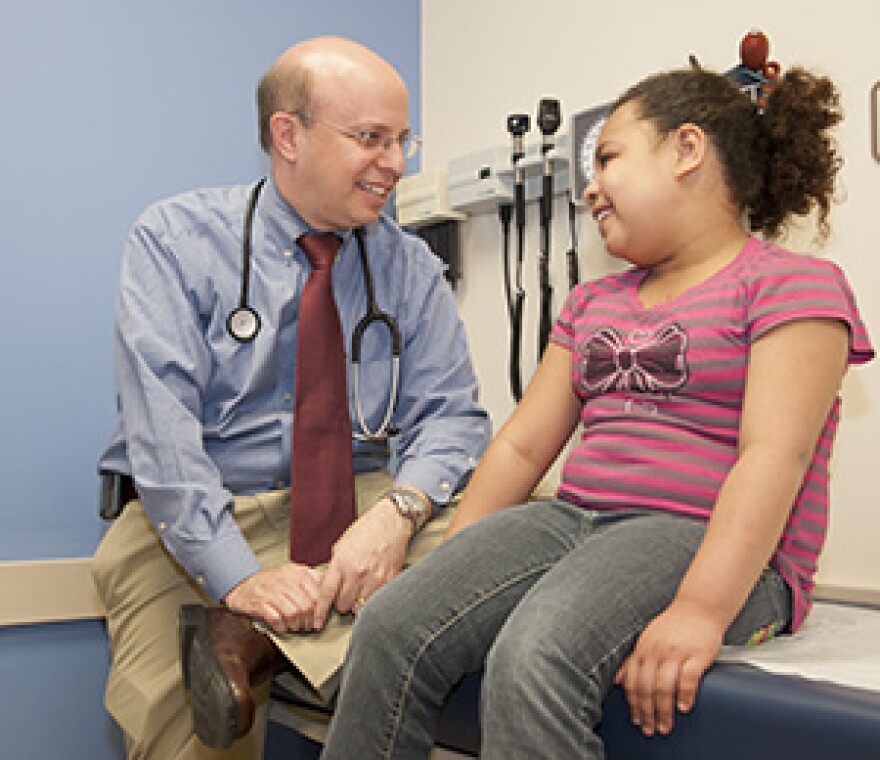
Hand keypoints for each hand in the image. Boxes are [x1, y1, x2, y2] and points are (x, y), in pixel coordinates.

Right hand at [223, 563, 323, 634]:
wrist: (242, 585)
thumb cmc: (270, 582)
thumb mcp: (292, 572)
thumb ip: (310, 578)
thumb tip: (330, 589)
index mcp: (296, 572)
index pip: (318, 592)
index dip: (322, 609)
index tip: (321, 618)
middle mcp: (285, 580)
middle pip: (307, 605)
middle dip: (310, 620)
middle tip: (308, 626)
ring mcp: (272, 592)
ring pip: (294, 613)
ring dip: (297, 624)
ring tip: (296, 627)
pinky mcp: (259, 604)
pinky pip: (276, 619)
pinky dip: (282, 627)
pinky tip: (283, 627)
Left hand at [312, 499, 410, 628]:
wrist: (391, 522)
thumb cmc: (366, 530)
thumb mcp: (342, 544)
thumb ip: (335, 566)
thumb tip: (327, 585)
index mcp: (342, 561)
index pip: (327, 593)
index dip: (320, 611)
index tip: (316, 622)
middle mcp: (357, 572)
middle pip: (342, 605)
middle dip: (341, 601)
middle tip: (345, 591)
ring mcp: (374, 578)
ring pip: (359, 606)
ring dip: (356, 602)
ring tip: (359, 589)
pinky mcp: (388, 580)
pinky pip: (375, 601)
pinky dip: (371, 599)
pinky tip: (371, 588)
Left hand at [615, 600, 723, 736]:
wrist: (699, 606)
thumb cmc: (674, 625)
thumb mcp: (647, 638)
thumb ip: (633, 659)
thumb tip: (617, 679)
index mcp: (643, 649)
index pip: (631, 680)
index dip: (632, 703)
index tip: (636, 719)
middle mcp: (656, 651)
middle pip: (645, 687)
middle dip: (646, 712)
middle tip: (650, 729)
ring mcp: (676, 653)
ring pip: (664, 686)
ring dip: (663, 710)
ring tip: (665, 725)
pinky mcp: (697, 655)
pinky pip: (688, 678)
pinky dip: (684, 695)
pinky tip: (684, 707)